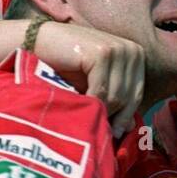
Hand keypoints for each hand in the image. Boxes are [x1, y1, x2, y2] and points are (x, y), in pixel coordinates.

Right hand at [33, 22, 145, 136]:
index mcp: (136, 55)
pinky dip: (90, 102)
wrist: (40, 43)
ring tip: (84, 116)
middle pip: (128, 97)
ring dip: (99, 110)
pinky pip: (101, 90)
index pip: (137, 94)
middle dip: (112, 116)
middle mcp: (132, 50)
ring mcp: (118, 49)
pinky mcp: (101, 53)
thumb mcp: (96, 84)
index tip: (114, 134)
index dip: (125, 117)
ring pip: (116, 96)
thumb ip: (115, 100)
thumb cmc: (68, 66)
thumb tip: (132, 127)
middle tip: (96, 129)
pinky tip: (79, 105)